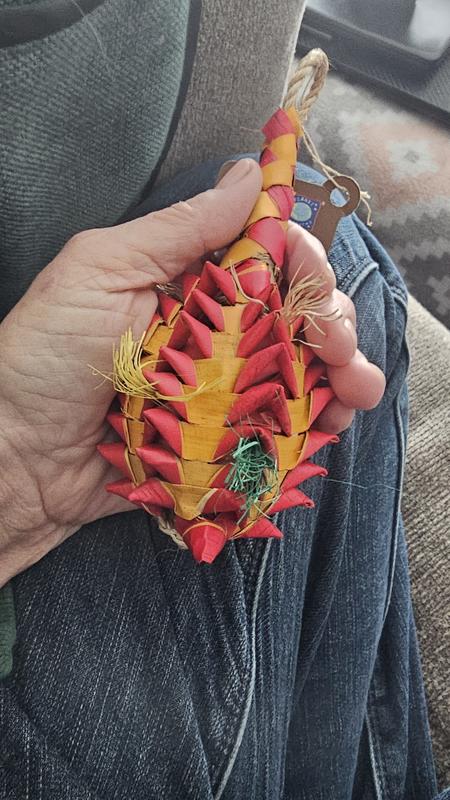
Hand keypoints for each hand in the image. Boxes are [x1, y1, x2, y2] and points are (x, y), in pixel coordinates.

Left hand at [0, 159, 382, 583]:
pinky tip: (331, 422)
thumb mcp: (101, 269)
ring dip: (341, 374)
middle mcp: (212, 329)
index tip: (315, 284)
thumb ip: (179, 228)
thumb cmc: (43, 356)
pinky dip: (315, 422)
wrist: (15, 457)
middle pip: (295, 314)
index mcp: (187, 280)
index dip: (302, 263)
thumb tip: (249, 174)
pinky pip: (280, 426)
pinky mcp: (221, 438)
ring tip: (355, 391)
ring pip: (299, 370)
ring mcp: (220, 388)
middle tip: (338, 347)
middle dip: (332, 323)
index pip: (266, 256)